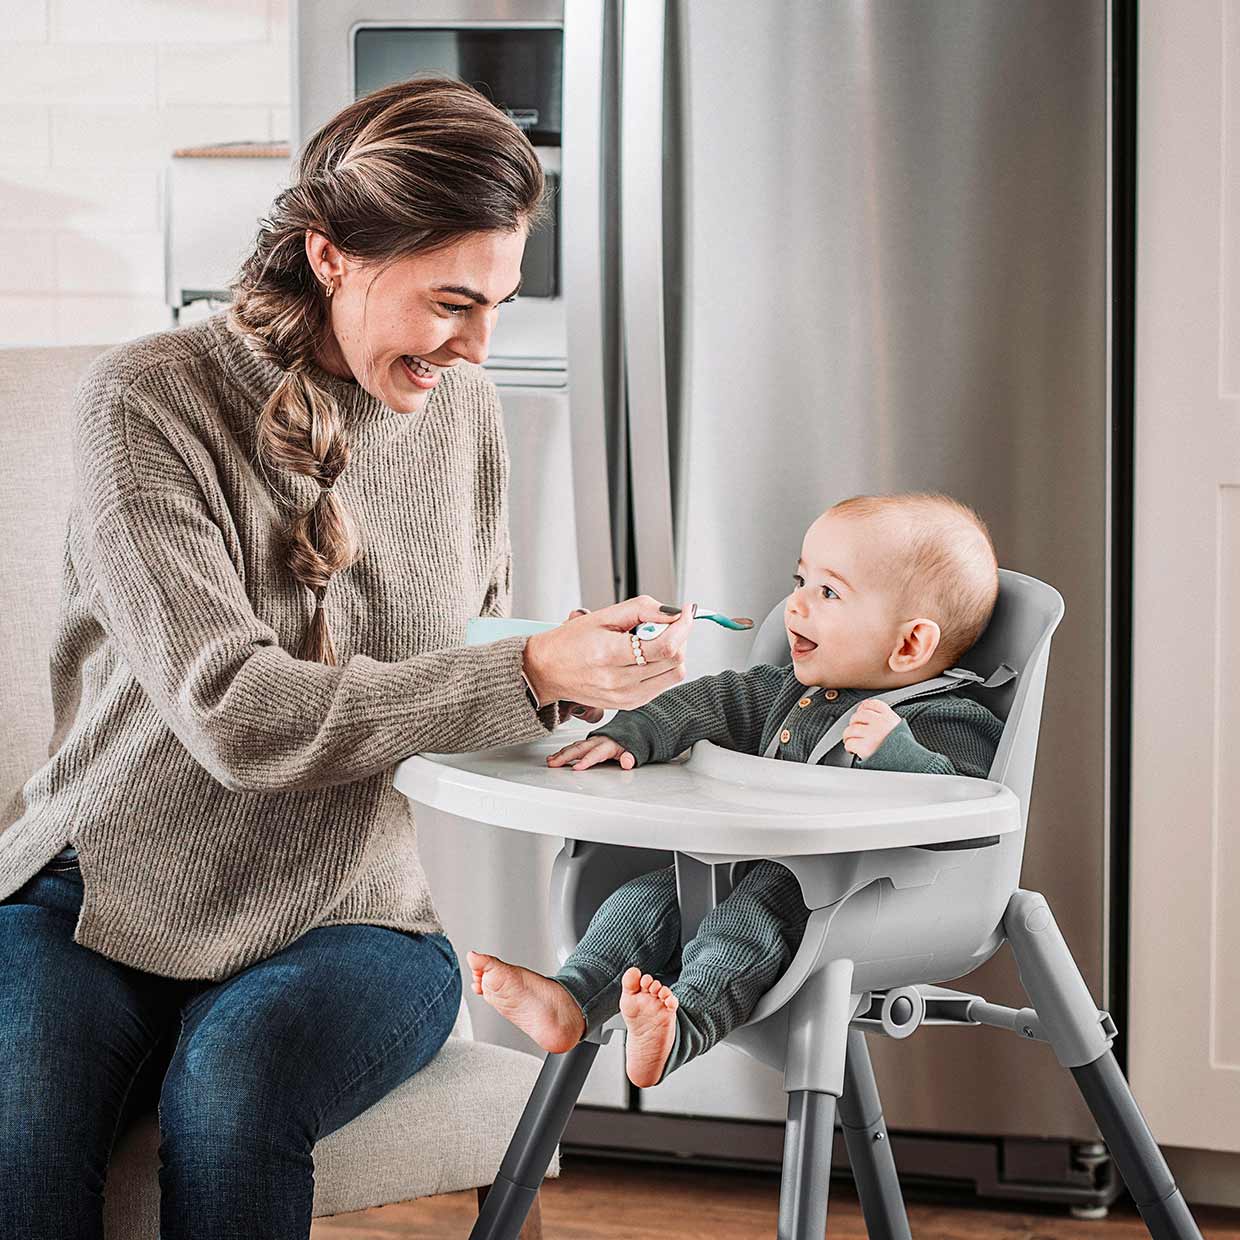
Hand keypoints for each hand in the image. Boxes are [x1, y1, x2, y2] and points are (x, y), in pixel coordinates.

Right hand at [523, 595, 693, 712]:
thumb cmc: (571, 642)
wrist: (548, 671)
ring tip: (654, 641)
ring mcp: (625, 698)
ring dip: (674, 653)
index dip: (683, 627)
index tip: (686, 612)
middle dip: (680, 637)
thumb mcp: (603, 615)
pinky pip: (662, 685)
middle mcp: (618, 682)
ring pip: (673, 675)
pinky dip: (663, 668)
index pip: (664, 646)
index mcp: (609, 655)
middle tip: (669, 623)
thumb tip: (674, 614)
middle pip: (674, 661)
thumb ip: (642, 610)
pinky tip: (646, 657)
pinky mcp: (628, 705)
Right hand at [547, 735, 636, 770]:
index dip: (587, 761)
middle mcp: (597, 741)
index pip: (596, 753)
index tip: (577, 768)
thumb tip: (627, 762)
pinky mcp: (586, 743)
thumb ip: (631, 757)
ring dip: (561, 754)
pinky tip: (554, 758)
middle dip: (565, 756)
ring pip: (574, 747)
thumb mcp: (635, 750)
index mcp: (609, 744)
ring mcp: (591, 741)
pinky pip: (573, 746)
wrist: (629, 729)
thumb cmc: (629, 742)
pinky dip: (562, 752)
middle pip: (579, 748)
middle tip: (554, 764)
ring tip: (550, 761)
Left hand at [841, 699, 901, 760]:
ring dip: (848, 736)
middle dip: (853, 723)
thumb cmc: (904, 750)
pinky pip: (850, 743)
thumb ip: (887, 720)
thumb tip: (870, 713)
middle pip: (858, 716)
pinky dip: (849, 747)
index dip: (862, 708)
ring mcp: (872, 734)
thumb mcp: (900, 729)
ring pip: (851, 729)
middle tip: (854, 731)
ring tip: (851, 741)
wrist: (910, 764)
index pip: (871, 704)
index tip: (859, 713)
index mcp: (889, 717)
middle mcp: (880, 723)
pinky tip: (853, 750)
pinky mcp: (865, 747)